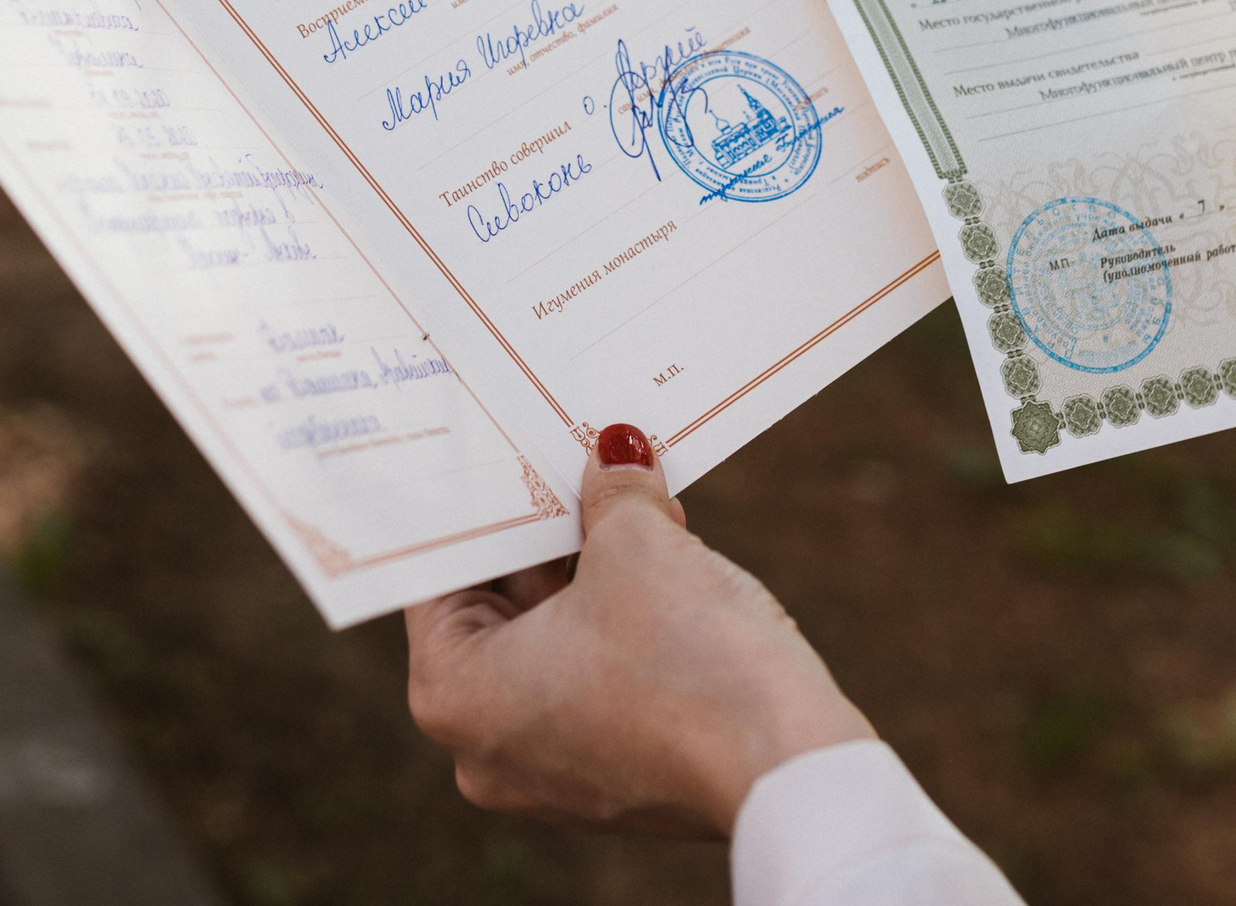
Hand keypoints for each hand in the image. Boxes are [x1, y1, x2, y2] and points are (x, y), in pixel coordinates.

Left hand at [404, 425, 873, 837]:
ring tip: (641, 507)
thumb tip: (614, 454)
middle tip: (582, 463)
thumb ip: (612, 491)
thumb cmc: (690, 659)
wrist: (791, 767)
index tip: (514, 455)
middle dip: (551, 535)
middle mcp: (487, 750)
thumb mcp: (639, 545)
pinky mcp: (618, 782)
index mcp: (456, 695)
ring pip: (558, 646)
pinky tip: (672, 569)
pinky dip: (626, 630)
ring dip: (596, 576)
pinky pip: (601, 685)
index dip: (487, 505)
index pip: (443, 576)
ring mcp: (555, 774)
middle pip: (504, 611)